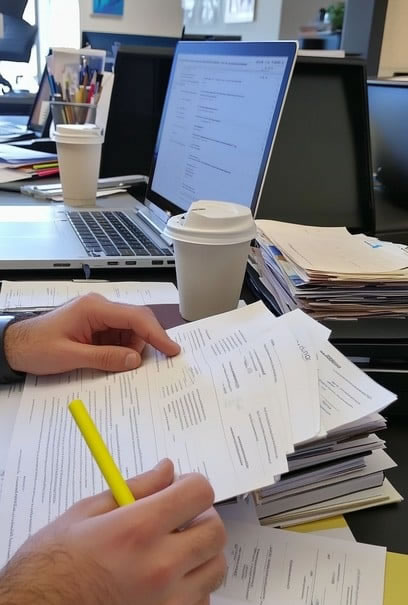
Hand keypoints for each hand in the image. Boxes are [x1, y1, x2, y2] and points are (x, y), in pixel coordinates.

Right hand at [0, 460, 225, 604]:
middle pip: (215, 531)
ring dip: (200, 554)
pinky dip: (191, 589)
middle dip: (200, 518)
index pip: (199, 494)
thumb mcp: (85, 513)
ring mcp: (167, 603)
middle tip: (178, 520)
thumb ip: (135, 489)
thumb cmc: (50, 567)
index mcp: (137, 531)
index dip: (192, 486)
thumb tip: (167, 470)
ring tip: (171, 552)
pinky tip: (164, 583)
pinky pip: (202, 601)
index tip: (180, 489)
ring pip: (215, 568)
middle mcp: (159, 568)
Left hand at [4, 293, 179, 374]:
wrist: (15, 345)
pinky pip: (119, 337)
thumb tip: (134, 360)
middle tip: (149, 365)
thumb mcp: (70, 356)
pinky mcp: (96, 327)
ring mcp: (99, 317)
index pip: (135, 317)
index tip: (172, 350)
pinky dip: (122, 351)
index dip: (157, 334)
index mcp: (94, 308)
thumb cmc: (36, 347)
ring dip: (131, 350)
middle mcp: (100, 307)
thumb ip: (104, 358)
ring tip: (120, 367)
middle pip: (137, 321)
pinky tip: (116, 363)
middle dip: (145, 343)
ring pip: (130, 331)